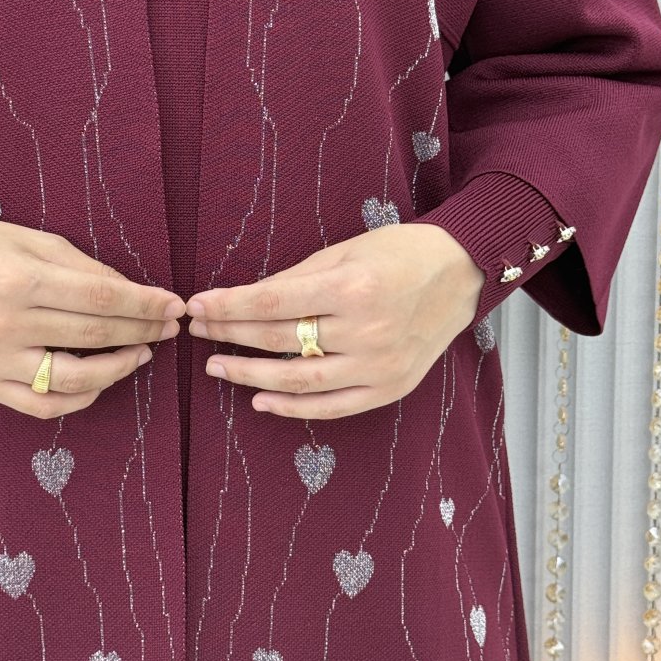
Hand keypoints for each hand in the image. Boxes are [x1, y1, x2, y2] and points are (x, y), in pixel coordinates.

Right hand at [0, 217, 184, 417]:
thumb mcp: (35, 240)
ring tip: (140, 353)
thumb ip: (85, 268)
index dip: (144, 304)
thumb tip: (134, 292)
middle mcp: (5, 324)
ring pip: (73, 379)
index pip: (101, 297)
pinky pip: (42, 405)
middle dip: (141, 331)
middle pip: (92, 336)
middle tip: (168, 328)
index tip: (172, 305)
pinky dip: (79, 398)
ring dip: (118, 369)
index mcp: (20, 280)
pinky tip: (101, 382)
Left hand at [185, 223, 486, 418]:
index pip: (273, 302)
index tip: (198, 306)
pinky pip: (332, 407)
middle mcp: (366, 330)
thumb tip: (245, 299)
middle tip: (198, 333)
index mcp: (352, 288)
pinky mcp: (390, 388)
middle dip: (232, 336)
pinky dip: (293, 408)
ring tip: (218, 367)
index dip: (229, 306)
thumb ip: (296, 278)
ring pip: (299, 381)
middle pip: (280, 340)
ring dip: (251, 376)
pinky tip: (261, 399)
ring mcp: (379, 365)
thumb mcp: (344, 251)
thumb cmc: (399, 253)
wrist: (463, 272)